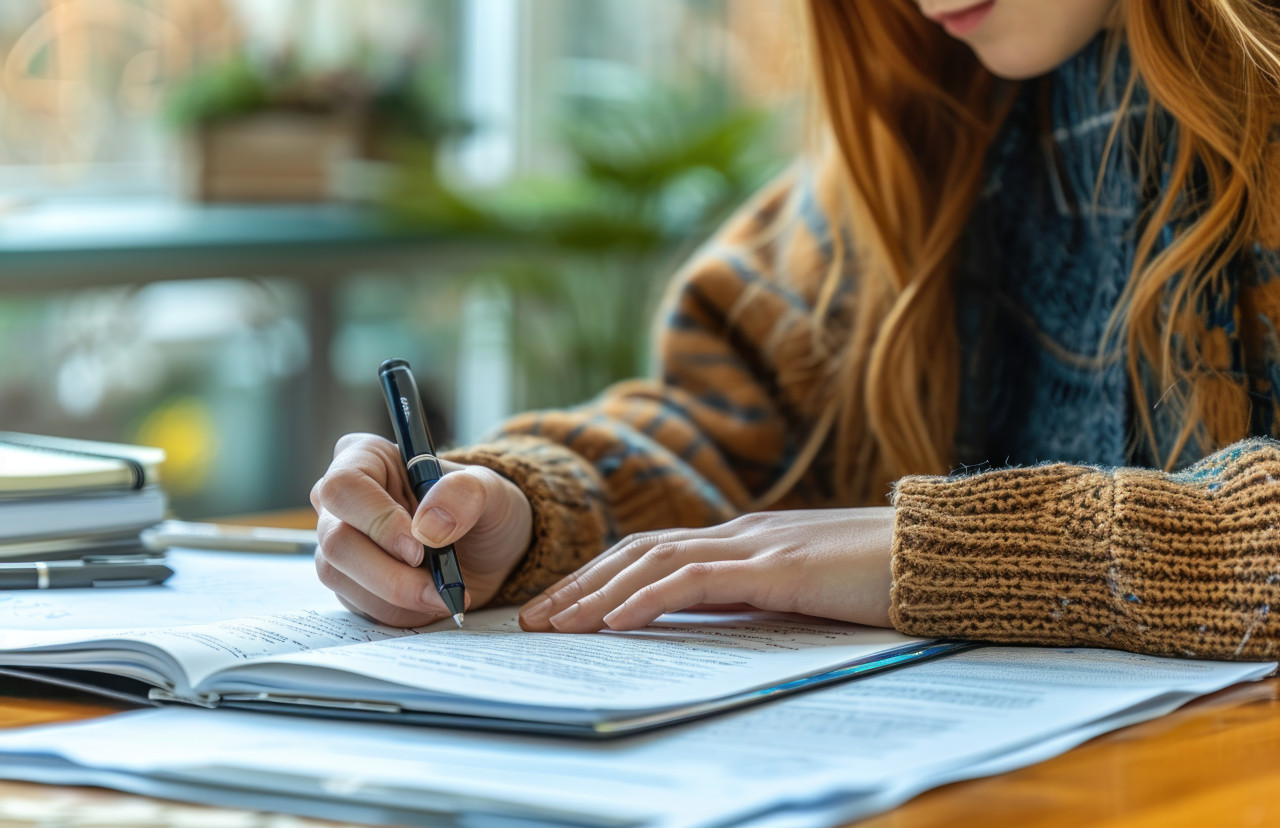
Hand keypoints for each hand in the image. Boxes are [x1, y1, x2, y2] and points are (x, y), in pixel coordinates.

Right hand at [310, 433, 532, 626]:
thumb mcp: (490, 490)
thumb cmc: (481, 507)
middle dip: (389, 573)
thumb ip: (465, 495)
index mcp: (366, 458)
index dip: (377, 521)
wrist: (488, 548)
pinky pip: (360, 605)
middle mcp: (342, 500)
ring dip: (397, 597)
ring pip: (340, 578)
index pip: (345, 487)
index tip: (419, 548)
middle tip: (436, 586)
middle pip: (336, 541)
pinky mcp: (349, 582)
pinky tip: (431, 600)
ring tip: (443, 593)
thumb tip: (428, 528)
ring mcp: (341, 543)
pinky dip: (401, 611)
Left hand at [518, 507, 894, 632]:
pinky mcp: (778, 567)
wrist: (942, 554)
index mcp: (746, 539)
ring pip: (655, 561)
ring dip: (599, 593)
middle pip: (639, 551)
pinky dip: (648, 598)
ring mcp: (757, 545)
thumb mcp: (806, 589)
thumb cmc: (882, 576)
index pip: (655, 552)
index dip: (603, 576)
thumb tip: (713, 620)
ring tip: (559, 625)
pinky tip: (616, 620)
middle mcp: (741, 534)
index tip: (564, 607)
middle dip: (582, 584)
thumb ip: (759, 595)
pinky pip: (697, 581)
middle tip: (536, 619)